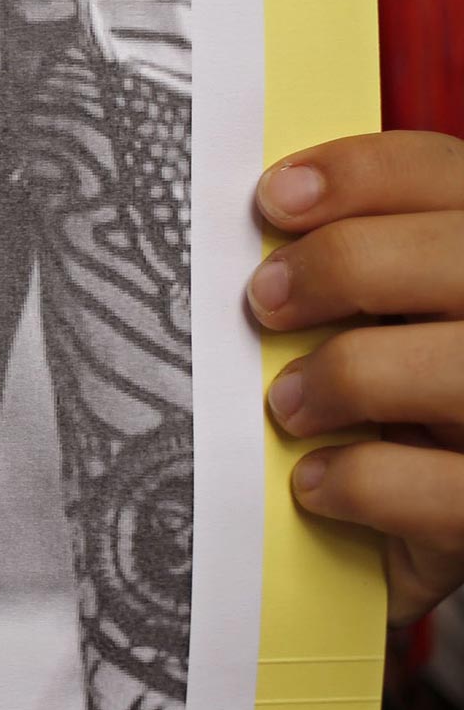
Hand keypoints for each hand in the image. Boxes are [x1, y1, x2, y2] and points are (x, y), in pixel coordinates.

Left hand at [251, 130, 463, 623]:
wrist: (447, 536)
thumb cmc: (399, 405)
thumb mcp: (384, 318)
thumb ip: (356, 265)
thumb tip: (265, 226)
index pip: (445, 172)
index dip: (359, 173)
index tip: (273, 199)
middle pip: (458, 254)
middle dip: (343, 266)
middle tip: (265, 303)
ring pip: (458, 367)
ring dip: (346, 377)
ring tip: (288, 403)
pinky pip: (444, 488)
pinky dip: (361, 480)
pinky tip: (313, 481)